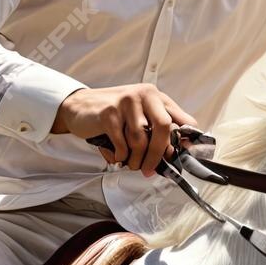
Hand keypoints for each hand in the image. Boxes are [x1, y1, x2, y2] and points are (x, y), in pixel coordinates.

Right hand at [53, 83, 197, 176]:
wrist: (79, 106)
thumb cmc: (112, 115)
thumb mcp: (138, 116)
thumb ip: (156, 130)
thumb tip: (172, 154)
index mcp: (156, 97)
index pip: (181, 119)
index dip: (186, 140)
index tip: (184, 157)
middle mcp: (143, 95)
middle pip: (163, 127)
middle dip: (158, 154)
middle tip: (151, 169)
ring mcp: (126, 102)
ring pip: (140, 140)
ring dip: (135, 159)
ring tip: (129, 163)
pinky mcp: (109, 113)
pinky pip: (122, 144)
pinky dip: (120, 156)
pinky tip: (116, 155)